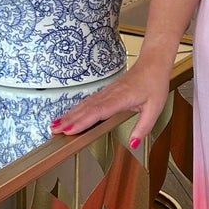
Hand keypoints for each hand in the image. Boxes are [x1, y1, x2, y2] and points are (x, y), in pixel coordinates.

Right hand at [50, 57, 171, 149]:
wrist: (153, 64)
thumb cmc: (154, 84)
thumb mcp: (154, 109)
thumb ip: (143, 128)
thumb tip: (133, 144)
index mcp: (121, 98)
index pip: (98, 111)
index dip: (83, 121)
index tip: (70, 130)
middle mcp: (110, 94)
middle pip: (86, 109)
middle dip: (69, 120)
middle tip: (54, 131)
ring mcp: (106, 92)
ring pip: (84, 105)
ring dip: (69, 115)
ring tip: (55, 125)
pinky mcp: (106, 92)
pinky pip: (88, 102)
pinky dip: (76, 109)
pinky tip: (69, 115)